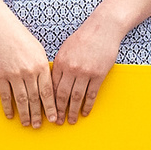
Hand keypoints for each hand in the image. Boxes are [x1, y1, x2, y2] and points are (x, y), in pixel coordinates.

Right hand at [0, 18, 53, 128]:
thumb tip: (48, 86)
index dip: (51, 107)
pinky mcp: (0, 75)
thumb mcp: (39, 51)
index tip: (53, 118)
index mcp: (41, 66)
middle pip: (35, 99)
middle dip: (38, 115)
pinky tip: (10, 114)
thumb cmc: (21, 38)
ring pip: (21, 99)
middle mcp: (29, 72)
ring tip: (26, 123)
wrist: (1, 29)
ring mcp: (14, 74)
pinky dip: (8, 107)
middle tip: (39, 125)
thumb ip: (43, 69)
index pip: (48, 92)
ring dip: (25, 114)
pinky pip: (5, 95)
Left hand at [50, 9, 128, 124]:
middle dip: (58, 110)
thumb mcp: (66, 49)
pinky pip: (91, 94)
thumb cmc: (84, 37)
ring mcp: (85, 72)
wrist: (103, 28)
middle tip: (57, 121)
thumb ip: (59, 65)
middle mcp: (71, 69)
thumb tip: (53, 82)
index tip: (47, 110)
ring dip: (72, 111)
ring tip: (70, 121)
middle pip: (62, 95)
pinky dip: (88, 105)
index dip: (49, 101)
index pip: (51, 86)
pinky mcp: (98, 75)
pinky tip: (85, 112)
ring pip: (76, 97)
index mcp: (60, 62)